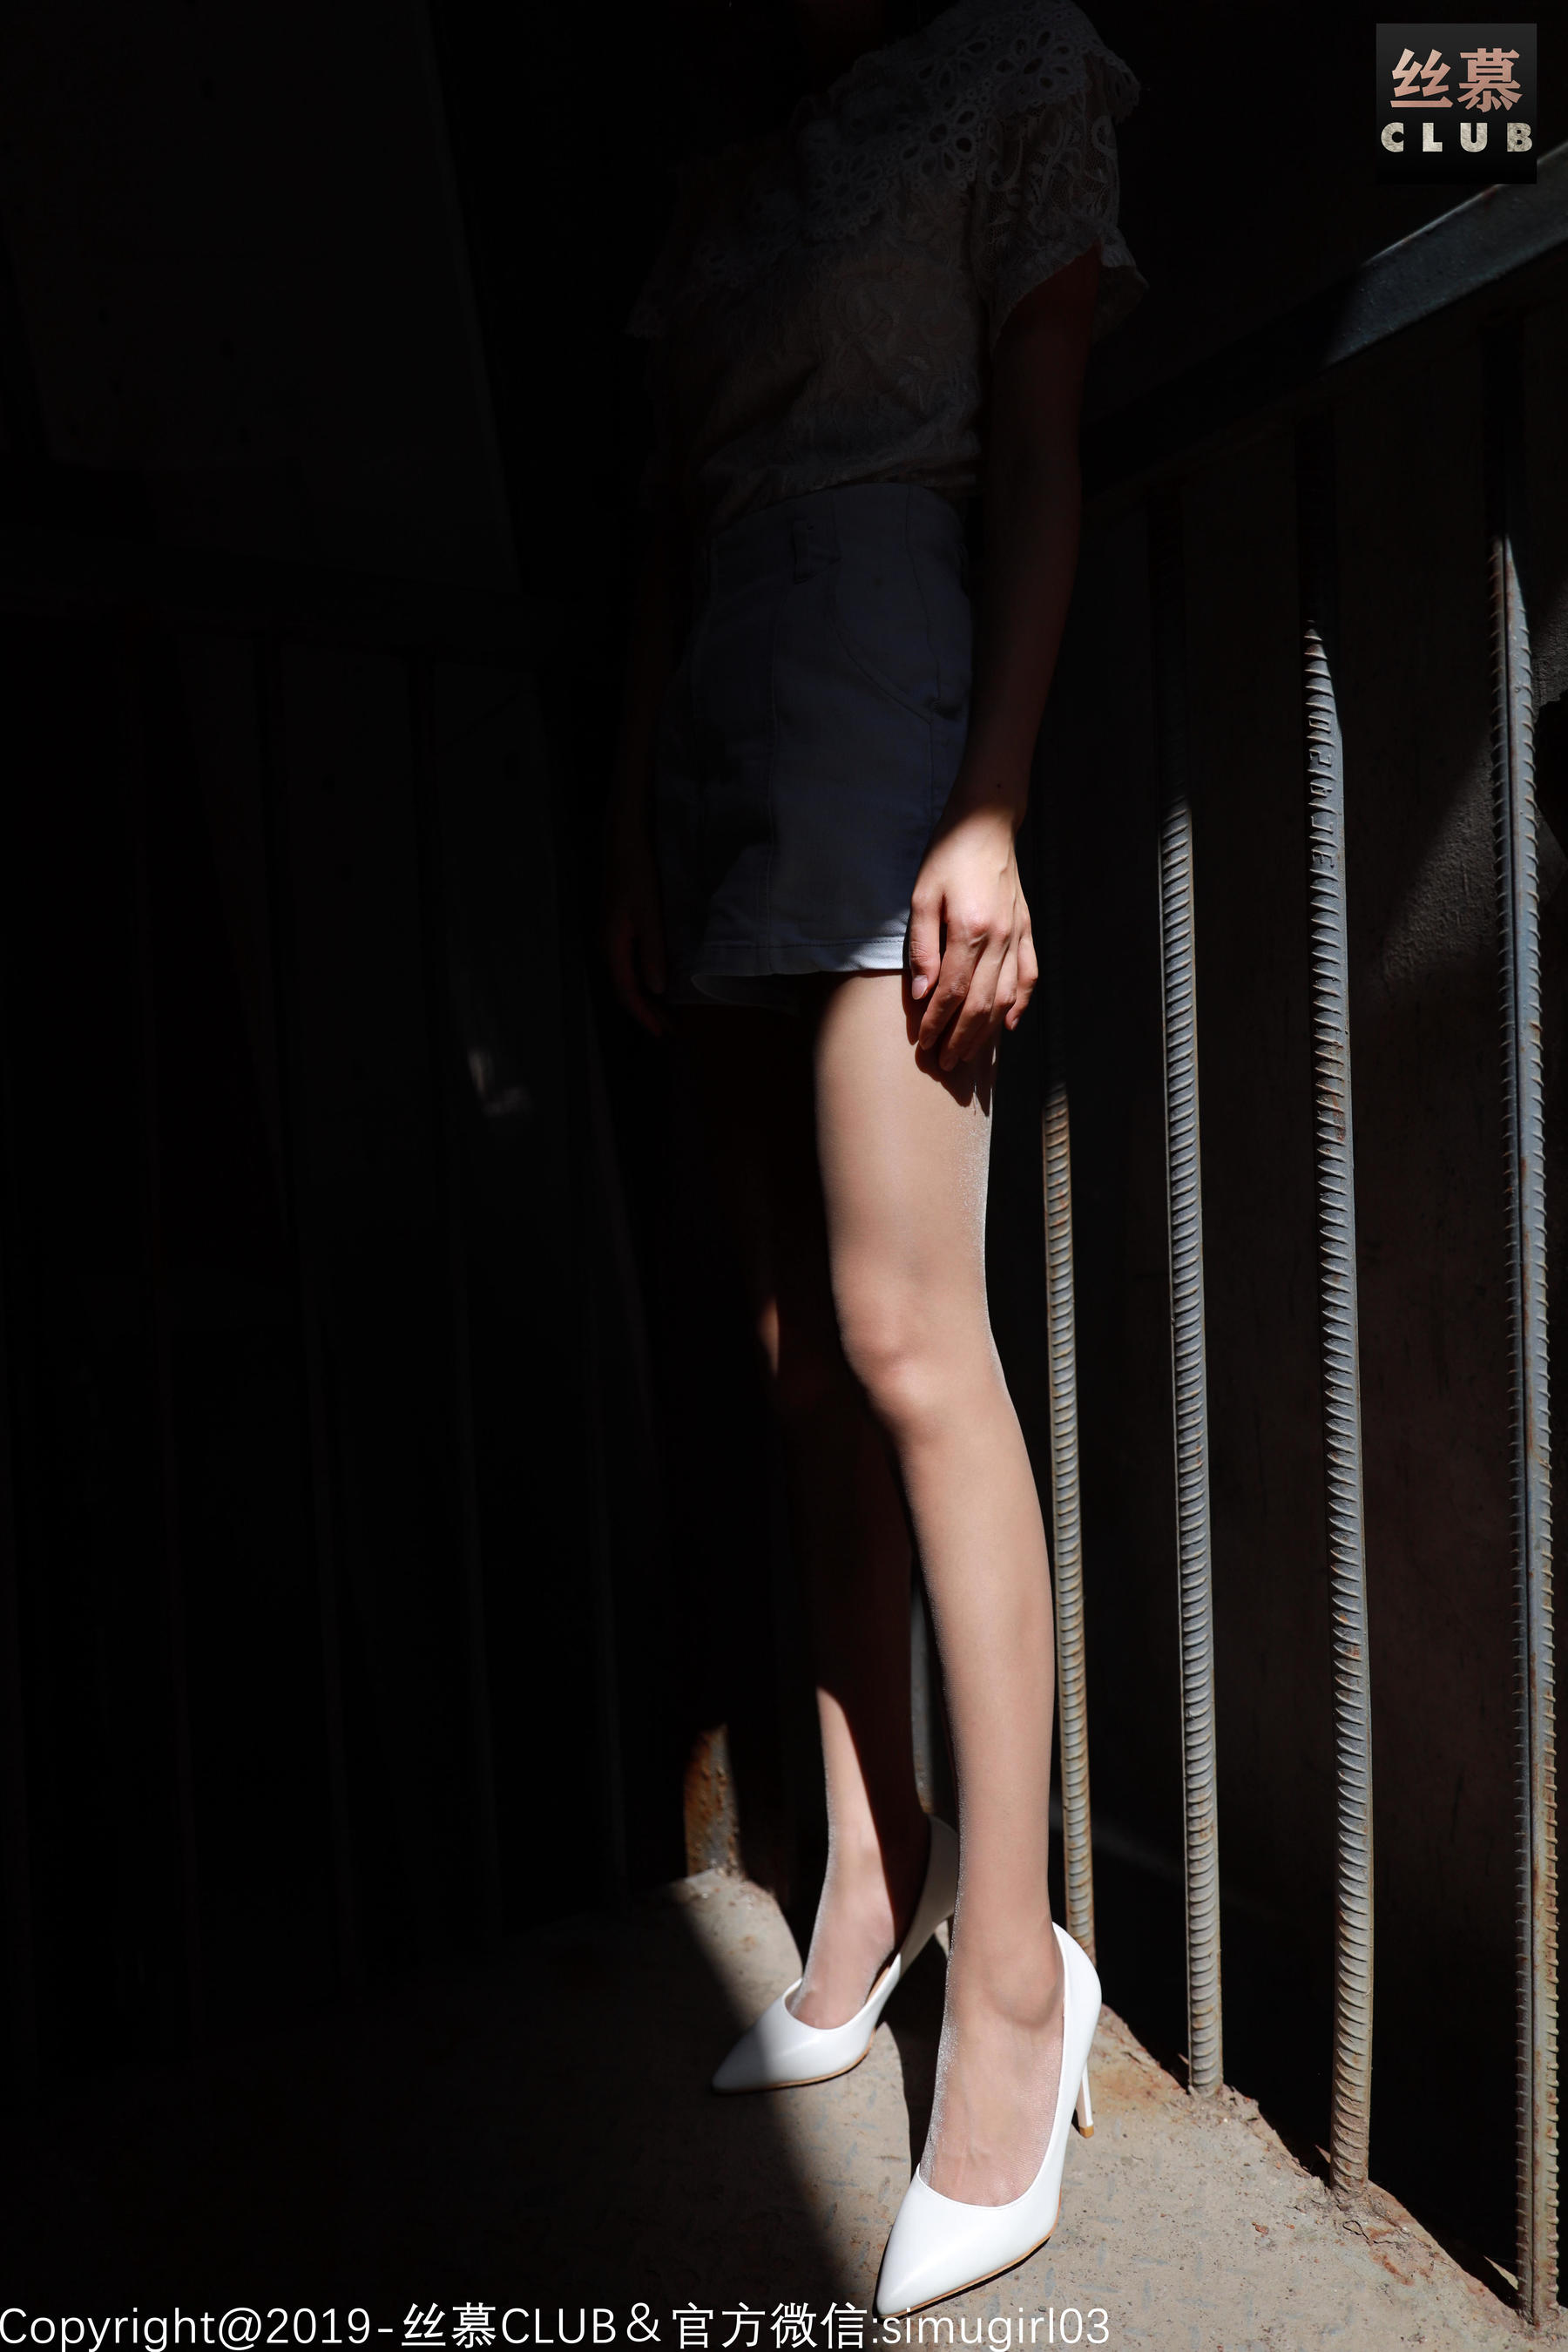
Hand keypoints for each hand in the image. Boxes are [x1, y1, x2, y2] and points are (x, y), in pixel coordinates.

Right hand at [603, 816, 668, 1036]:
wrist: (624, 840)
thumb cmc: (638, 873)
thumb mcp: (649, 912)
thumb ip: (652, 951)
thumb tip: (655, 988)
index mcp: (612, 944)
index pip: (626, 990)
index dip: (643, 1014)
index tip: (661, 1032)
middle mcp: (608, 945)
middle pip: (625, 988)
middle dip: (646, 1011)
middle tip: (668, 1031)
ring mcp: (613, 937)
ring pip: (627, 977)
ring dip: (646, 998)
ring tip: (665, 1015)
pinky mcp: (620, 929)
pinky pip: (630, 964)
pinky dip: (644, 979)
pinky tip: (657, 984)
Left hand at [908, 805, 1037, 1067]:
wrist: (986, 823)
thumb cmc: (948, 856)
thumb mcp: (922, 895)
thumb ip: (922, 946)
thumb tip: (921, 993)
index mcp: (971, 929)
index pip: (953, 990)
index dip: (937, 1022)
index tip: (924, 1043)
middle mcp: (1000, 937)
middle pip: (981, 1003)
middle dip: (961, 1038)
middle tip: (943, 1063)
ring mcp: (1018, 935)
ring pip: (1005, 997)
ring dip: (986, 1031)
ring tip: (968, 1054)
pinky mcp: (1027, 929)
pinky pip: (1028, 975)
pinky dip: (1019, 1004)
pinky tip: (1007, 1026)